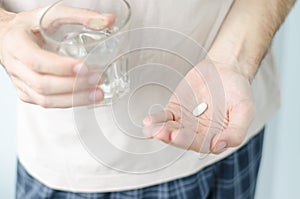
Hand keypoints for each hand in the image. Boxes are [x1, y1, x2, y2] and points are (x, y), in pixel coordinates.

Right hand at [0, 7, 114, 107]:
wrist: (8, 37)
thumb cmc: (29, 26)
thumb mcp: (52, 14)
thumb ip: (81, 16)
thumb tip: (109, 21)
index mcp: (17, 44)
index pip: (37, 61)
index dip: (61, 67)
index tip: (85, 66)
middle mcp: (16, 66)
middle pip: (43, 85)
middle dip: (74, 85)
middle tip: (97, 80)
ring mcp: (21, 83)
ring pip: (46, 99)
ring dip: (74, 99)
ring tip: (98, 93)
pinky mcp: (27, 93)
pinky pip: (47, 103)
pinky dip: (69, 102)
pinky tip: (86, 98)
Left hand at [143, 59, 254, 153]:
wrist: (225, 70)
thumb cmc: (237, 91)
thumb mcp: (245, 110)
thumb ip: (236, 130)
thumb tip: (218, 145)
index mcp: (215, 136)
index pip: (200, 144)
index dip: (189, 142)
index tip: (179, 136)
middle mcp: (198, 133)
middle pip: (182, 139)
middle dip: (172, 137)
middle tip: (164, 134)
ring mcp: (185, 122)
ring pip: (170, 130)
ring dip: (160, 131)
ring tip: (152, 130)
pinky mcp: (175, 111)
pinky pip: (164, 118)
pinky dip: (156, 120)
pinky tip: (148, 122)